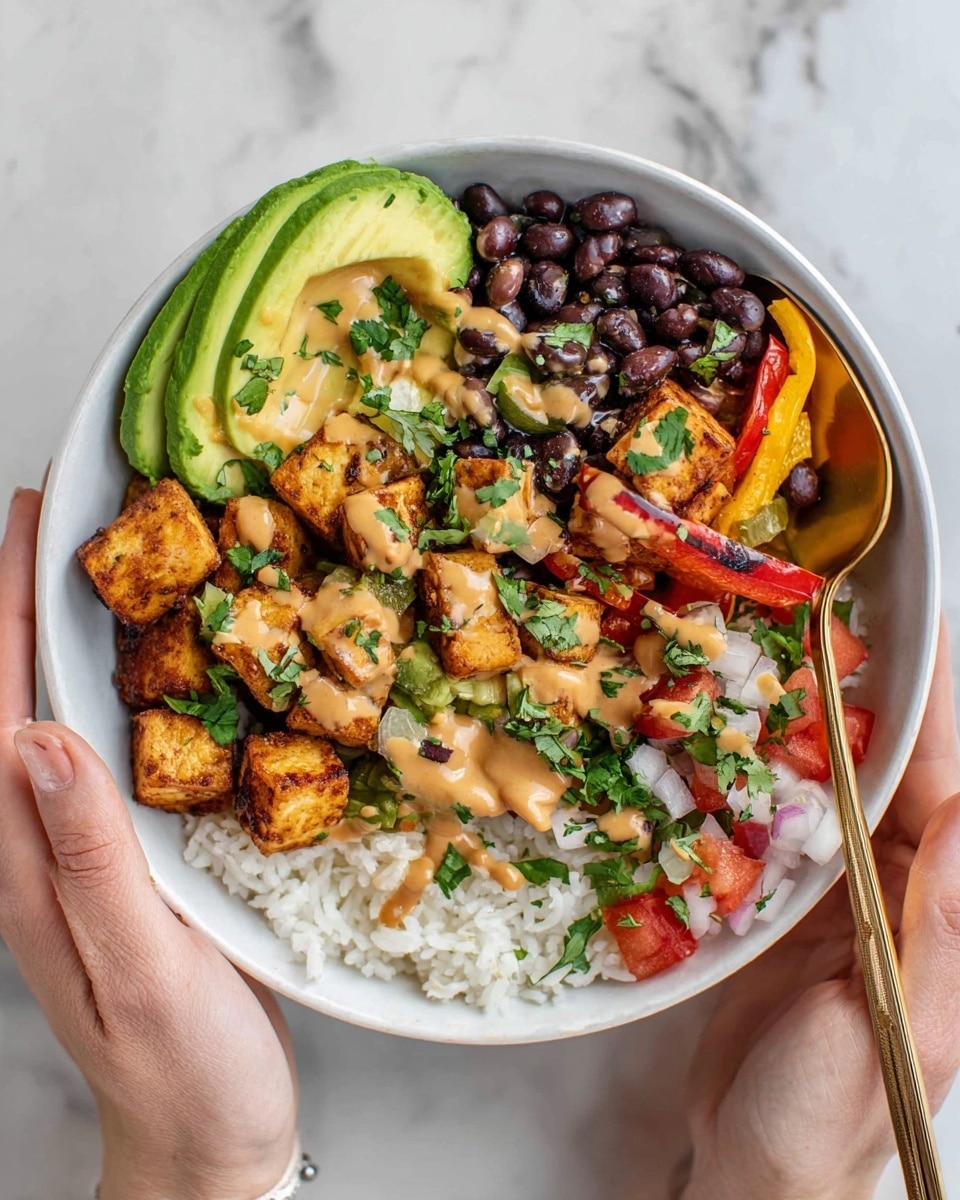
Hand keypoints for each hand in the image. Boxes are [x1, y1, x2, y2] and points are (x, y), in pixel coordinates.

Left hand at [0, 489, 299, 1199]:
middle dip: (23, 599)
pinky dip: (114, 686)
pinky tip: (146, 665)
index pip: (2, 709)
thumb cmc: (181, 1072)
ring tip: (92, 563)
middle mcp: (37, 846)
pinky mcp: (119, 862)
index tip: (27, 520)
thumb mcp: (140, 969)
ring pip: (55, 715)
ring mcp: (75, 854)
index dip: (8, 608)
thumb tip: (39, 736)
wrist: (206, 1141)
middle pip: (14, 697)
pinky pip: (106, 750)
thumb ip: (91, 857)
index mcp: (25, 863)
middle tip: (52, 514)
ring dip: (62, 632)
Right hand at [681, 615, 959, 1199]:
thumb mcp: (896, 1029)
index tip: (906, 621)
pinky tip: (725, 733)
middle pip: (884, 766)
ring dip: (800, 719)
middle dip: (861, 687)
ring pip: (824, 783)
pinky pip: (771, 822)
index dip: (928, 700)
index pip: (940, 783)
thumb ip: (933, 925)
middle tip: (823, 612)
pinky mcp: (782, 904)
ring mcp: (837, 893)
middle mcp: (894, 887)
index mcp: (937, 909)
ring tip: (771, 650)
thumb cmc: (830, 1121)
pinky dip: (752, 775)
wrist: (757, 1174)